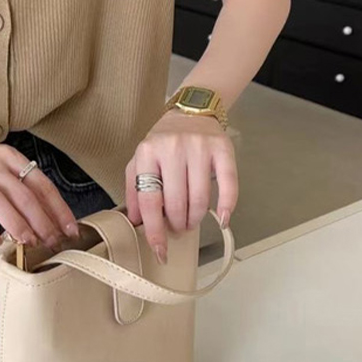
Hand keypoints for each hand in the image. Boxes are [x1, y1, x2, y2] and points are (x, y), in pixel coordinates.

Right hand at [0, 134, 80, 248]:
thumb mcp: (0, 162)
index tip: (70, 229)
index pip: (42, 185)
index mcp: (9, 157)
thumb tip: (49, 216)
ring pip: (0, 204)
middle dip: (43, 223)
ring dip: (18, 226)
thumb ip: (21, 184)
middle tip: (52, 242)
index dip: (58, 209)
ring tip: (29, 242)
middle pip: (25, 196)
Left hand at [125, 110, 237, 264]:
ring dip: (196, 218)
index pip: (149, 200)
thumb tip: (134, 221)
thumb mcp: (141, 160)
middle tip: (179, 227)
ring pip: (199, 198)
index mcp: (147, 152)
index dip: (154, 230)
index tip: (160, 250)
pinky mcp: (222, 148)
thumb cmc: (164, 142)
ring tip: (192, 220)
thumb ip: (133, 188)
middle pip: (175, 202)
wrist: (191, 112)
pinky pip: (228, 184)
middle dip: (177, 224)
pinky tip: (222, 217)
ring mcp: (199, 147)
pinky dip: (226, 205)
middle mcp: (172, 148)